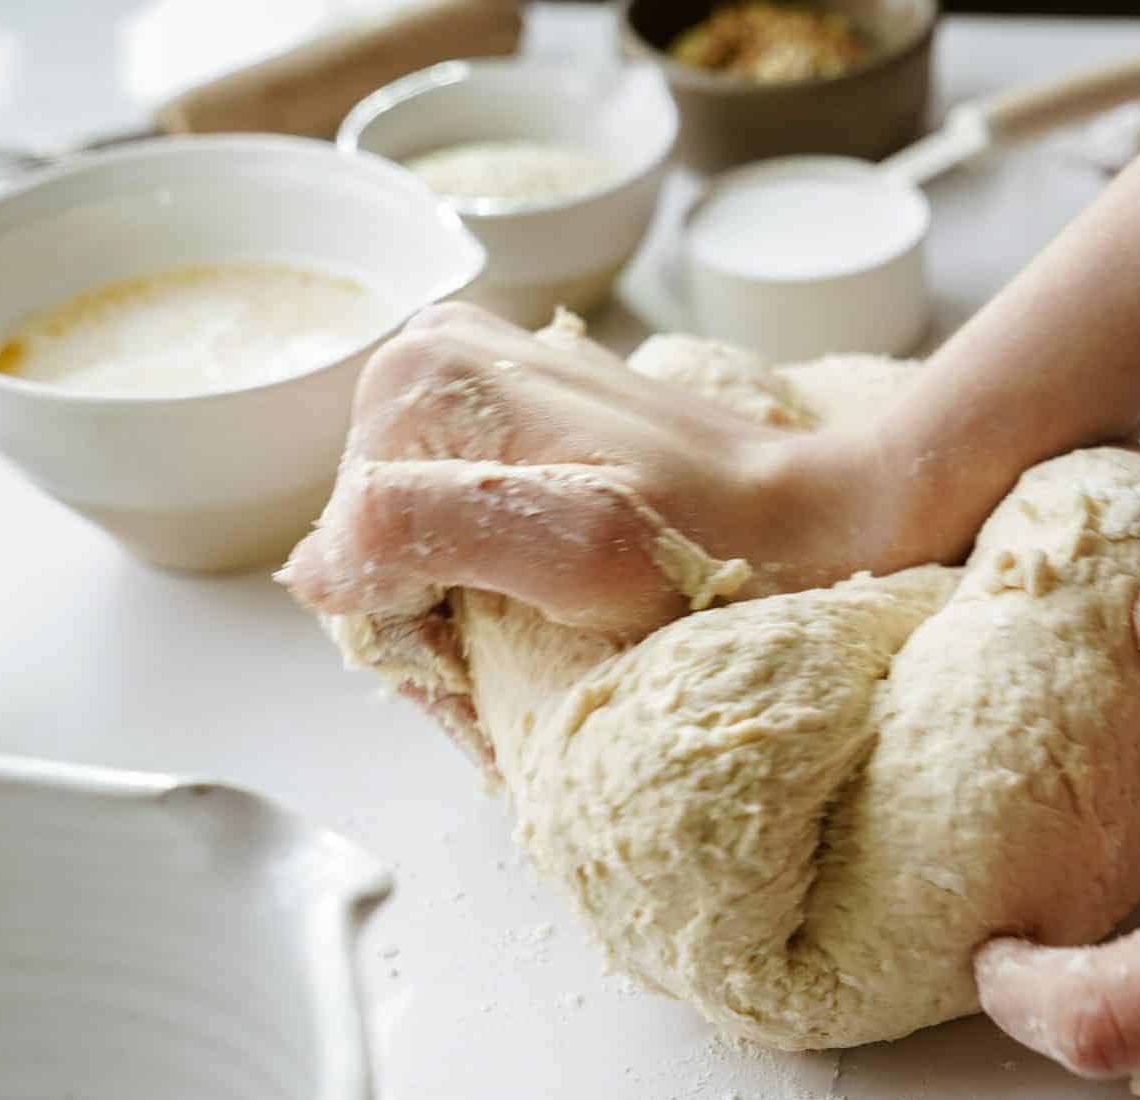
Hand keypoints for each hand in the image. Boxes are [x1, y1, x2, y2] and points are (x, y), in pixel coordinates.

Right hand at [279, 302, 905, 636]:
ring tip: (547, 675)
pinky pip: (470, 520)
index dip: (415, 646)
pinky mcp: (525, 412)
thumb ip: (425, 532)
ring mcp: (479, 379)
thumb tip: (318, 565)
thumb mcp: (576, 547)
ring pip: (422, 542)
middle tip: (521, 701)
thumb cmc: (716, 549)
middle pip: (382, 545)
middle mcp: (432, 357)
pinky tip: (557, 627)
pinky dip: (502, 587)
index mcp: (418, 380)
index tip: (495, 697)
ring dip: (470, 624)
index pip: (350, 554)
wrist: (820, 519)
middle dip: (440, 635)